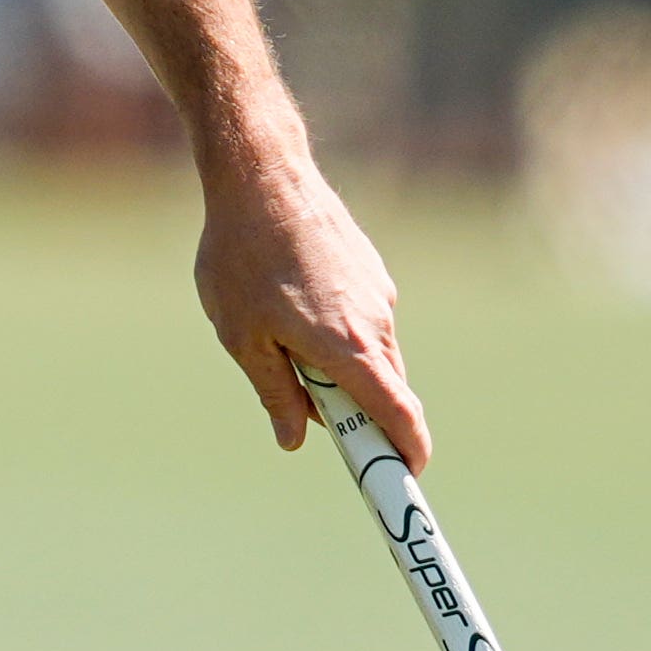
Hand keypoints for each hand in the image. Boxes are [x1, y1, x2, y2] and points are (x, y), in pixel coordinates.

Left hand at [193, 154, 429, 473]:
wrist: (262, 175)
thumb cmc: (242, 257)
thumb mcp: (242, 337)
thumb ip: (274, 393)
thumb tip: (295, 440)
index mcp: (348, 347)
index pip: (399, 415)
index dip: (409, 453)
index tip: (405, 475)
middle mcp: (375, 322)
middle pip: (385, 389)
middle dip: (356, 409)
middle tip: (304, 402)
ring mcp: (378, 291)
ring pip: (373, 352)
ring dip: (342, 364)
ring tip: (280, 333)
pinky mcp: (371, 269)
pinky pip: (365, 319)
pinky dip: (341, 330)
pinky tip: (293, 301)